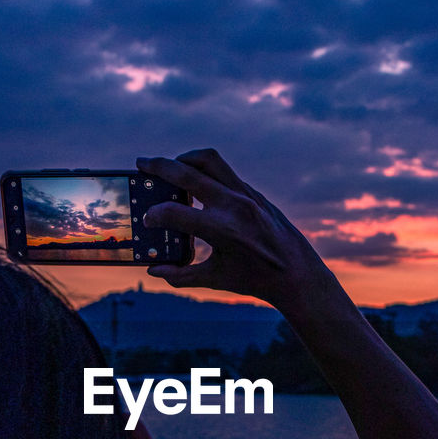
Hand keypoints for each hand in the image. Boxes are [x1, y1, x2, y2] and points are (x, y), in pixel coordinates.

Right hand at [137, 149, 320, 308]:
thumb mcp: (215, 279)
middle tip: (141, 164)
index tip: (147, 219)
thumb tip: (154, 270)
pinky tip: (195, 183)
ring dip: (185, 158)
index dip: (154, 215)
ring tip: (170, 166)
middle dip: (158, 166)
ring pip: (209, 160)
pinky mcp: (254, 193)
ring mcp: (246, 195)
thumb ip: (180, 275)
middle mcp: (233, 206)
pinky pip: (224, 173)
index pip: (175, 212)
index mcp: (221, 230)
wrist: (297, 274)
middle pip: (187, 173)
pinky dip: (205, 172)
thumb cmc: (255, 280)